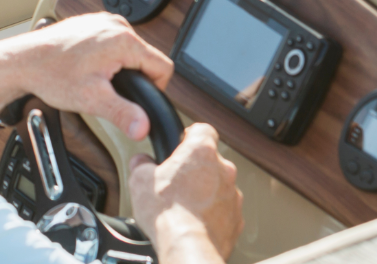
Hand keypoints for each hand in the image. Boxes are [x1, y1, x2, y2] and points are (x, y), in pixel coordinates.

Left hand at [8, 14, 173, 141]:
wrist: (24, 61)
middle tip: (108, 90)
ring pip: (130, 50)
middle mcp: (117, 25)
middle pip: (146, 57)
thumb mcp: (92, 100)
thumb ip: (123, 114)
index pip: (163, 66)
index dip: (155, 88)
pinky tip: (89, 67)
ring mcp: (105, 21)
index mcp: (124, 40)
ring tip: (96, 78)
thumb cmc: (52, 75)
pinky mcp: (94, 23)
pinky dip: (107, 56)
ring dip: (120, 67)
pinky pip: (114, 41)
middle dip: (133, 78)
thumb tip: (143, 128)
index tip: (136, 99)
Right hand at [129, 123, 242, 261]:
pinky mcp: (236, 218)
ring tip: (185, 208)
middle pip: (210, 161)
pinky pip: (224, 211)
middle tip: (177, 184)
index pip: (202, 129)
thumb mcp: (140, 181)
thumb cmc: (169, 214)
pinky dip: (212, 215)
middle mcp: (223, 169)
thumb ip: (141, 165)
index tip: (181, 145)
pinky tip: (195, 223)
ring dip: (205, 193)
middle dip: (195, 170)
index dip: (189, 136)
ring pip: (219, 187)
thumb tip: (141, 163)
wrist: (188, 246)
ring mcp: (233, 194)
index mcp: (201, 151)